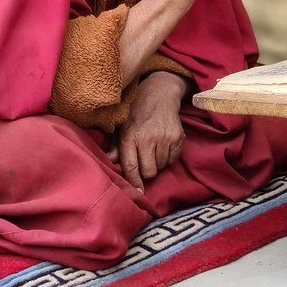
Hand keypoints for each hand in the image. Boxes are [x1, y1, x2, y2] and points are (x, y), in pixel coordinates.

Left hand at [109, 72, 187, 189]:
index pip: (131, 166)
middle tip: (144, 161)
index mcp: (130, 136)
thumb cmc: (136, 111)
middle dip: (146, 171)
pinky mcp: (178, 137)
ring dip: (157, 163)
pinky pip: (173, 159)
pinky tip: (163, 146)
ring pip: (161, 166)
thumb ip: (115, 145)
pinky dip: (168, 157)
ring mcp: (164, 137)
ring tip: (153, 150)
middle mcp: (148, 138)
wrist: (160, 93)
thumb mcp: (121, 126)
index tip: (136, 192)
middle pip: (149, 171)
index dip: (133, 182)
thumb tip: (109, 163)